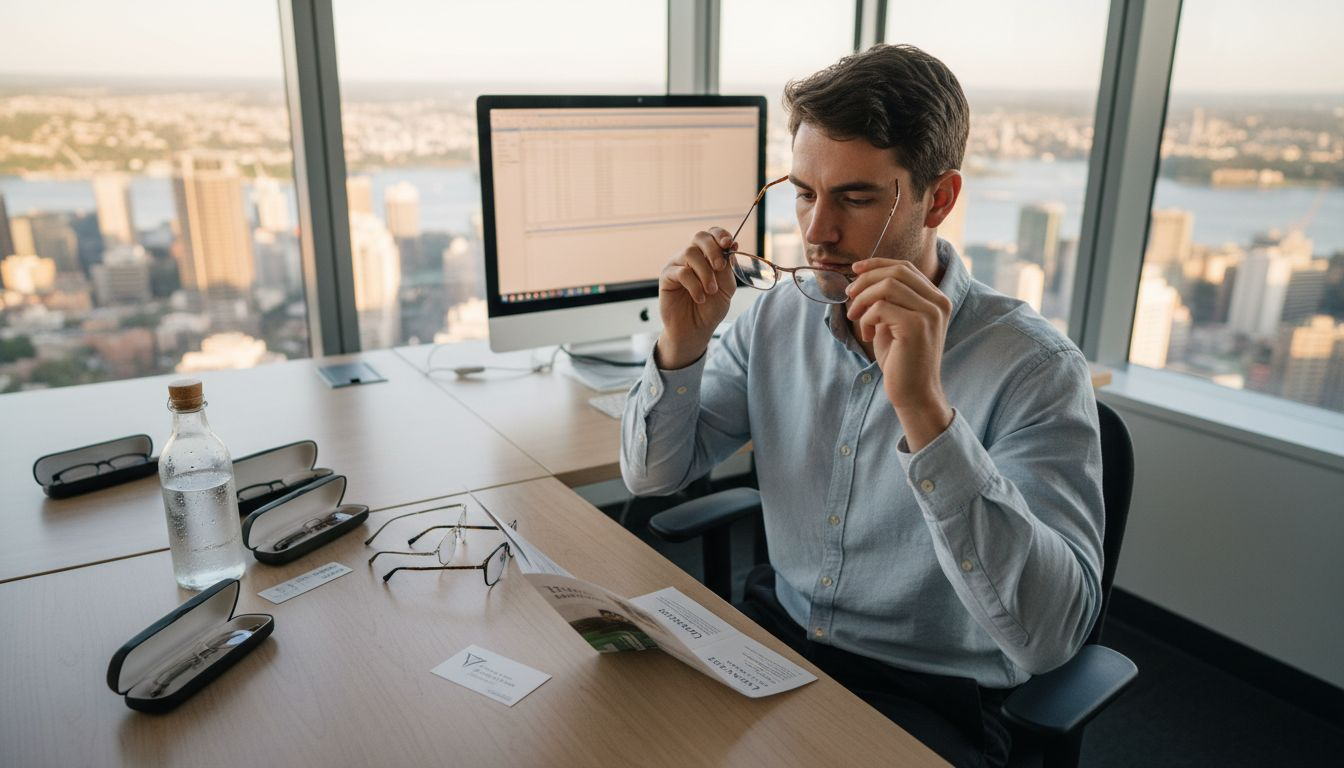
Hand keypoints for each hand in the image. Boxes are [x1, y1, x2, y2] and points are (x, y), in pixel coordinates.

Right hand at [655, 227, 737, 368]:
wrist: (696, 329)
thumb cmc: (711, 308)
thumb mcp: (726, 287)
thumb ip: (728, 266)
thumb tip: (731, 245)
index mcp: (707, 255)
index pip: (712, 234)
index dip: (720, 234)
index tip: (729, 244)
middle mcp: (691, 256)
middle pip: (699, 237)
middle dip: (713, 249)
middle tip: (720, 267)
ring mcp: (677, 264)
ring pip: (690, 253)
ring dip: (705, 272)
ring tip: (710, 290)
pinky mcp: (666, 276)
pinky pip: (681, 272)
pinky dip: (694, 285)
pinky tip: (700, 298)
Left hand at [845, 258, 953, 449]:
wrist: (914, 393)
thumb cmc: (901, 360)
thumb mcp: (893, 323)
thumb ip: (887, 300)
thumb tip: (861, 278)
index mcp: (936, 299)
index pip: (905, 267)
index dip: (877, 264)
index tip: (855, 270)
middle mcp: (938, 302)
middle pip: (896, 271)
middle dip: (866, 280)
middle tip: (849, 297)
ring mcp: (929, 313)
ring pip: (887, 286)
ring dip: (863, 300)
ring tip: (856, 318)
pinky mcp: (916, 326)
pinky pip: (880, 307)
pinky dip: (866, 319)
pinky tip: (867, 335)